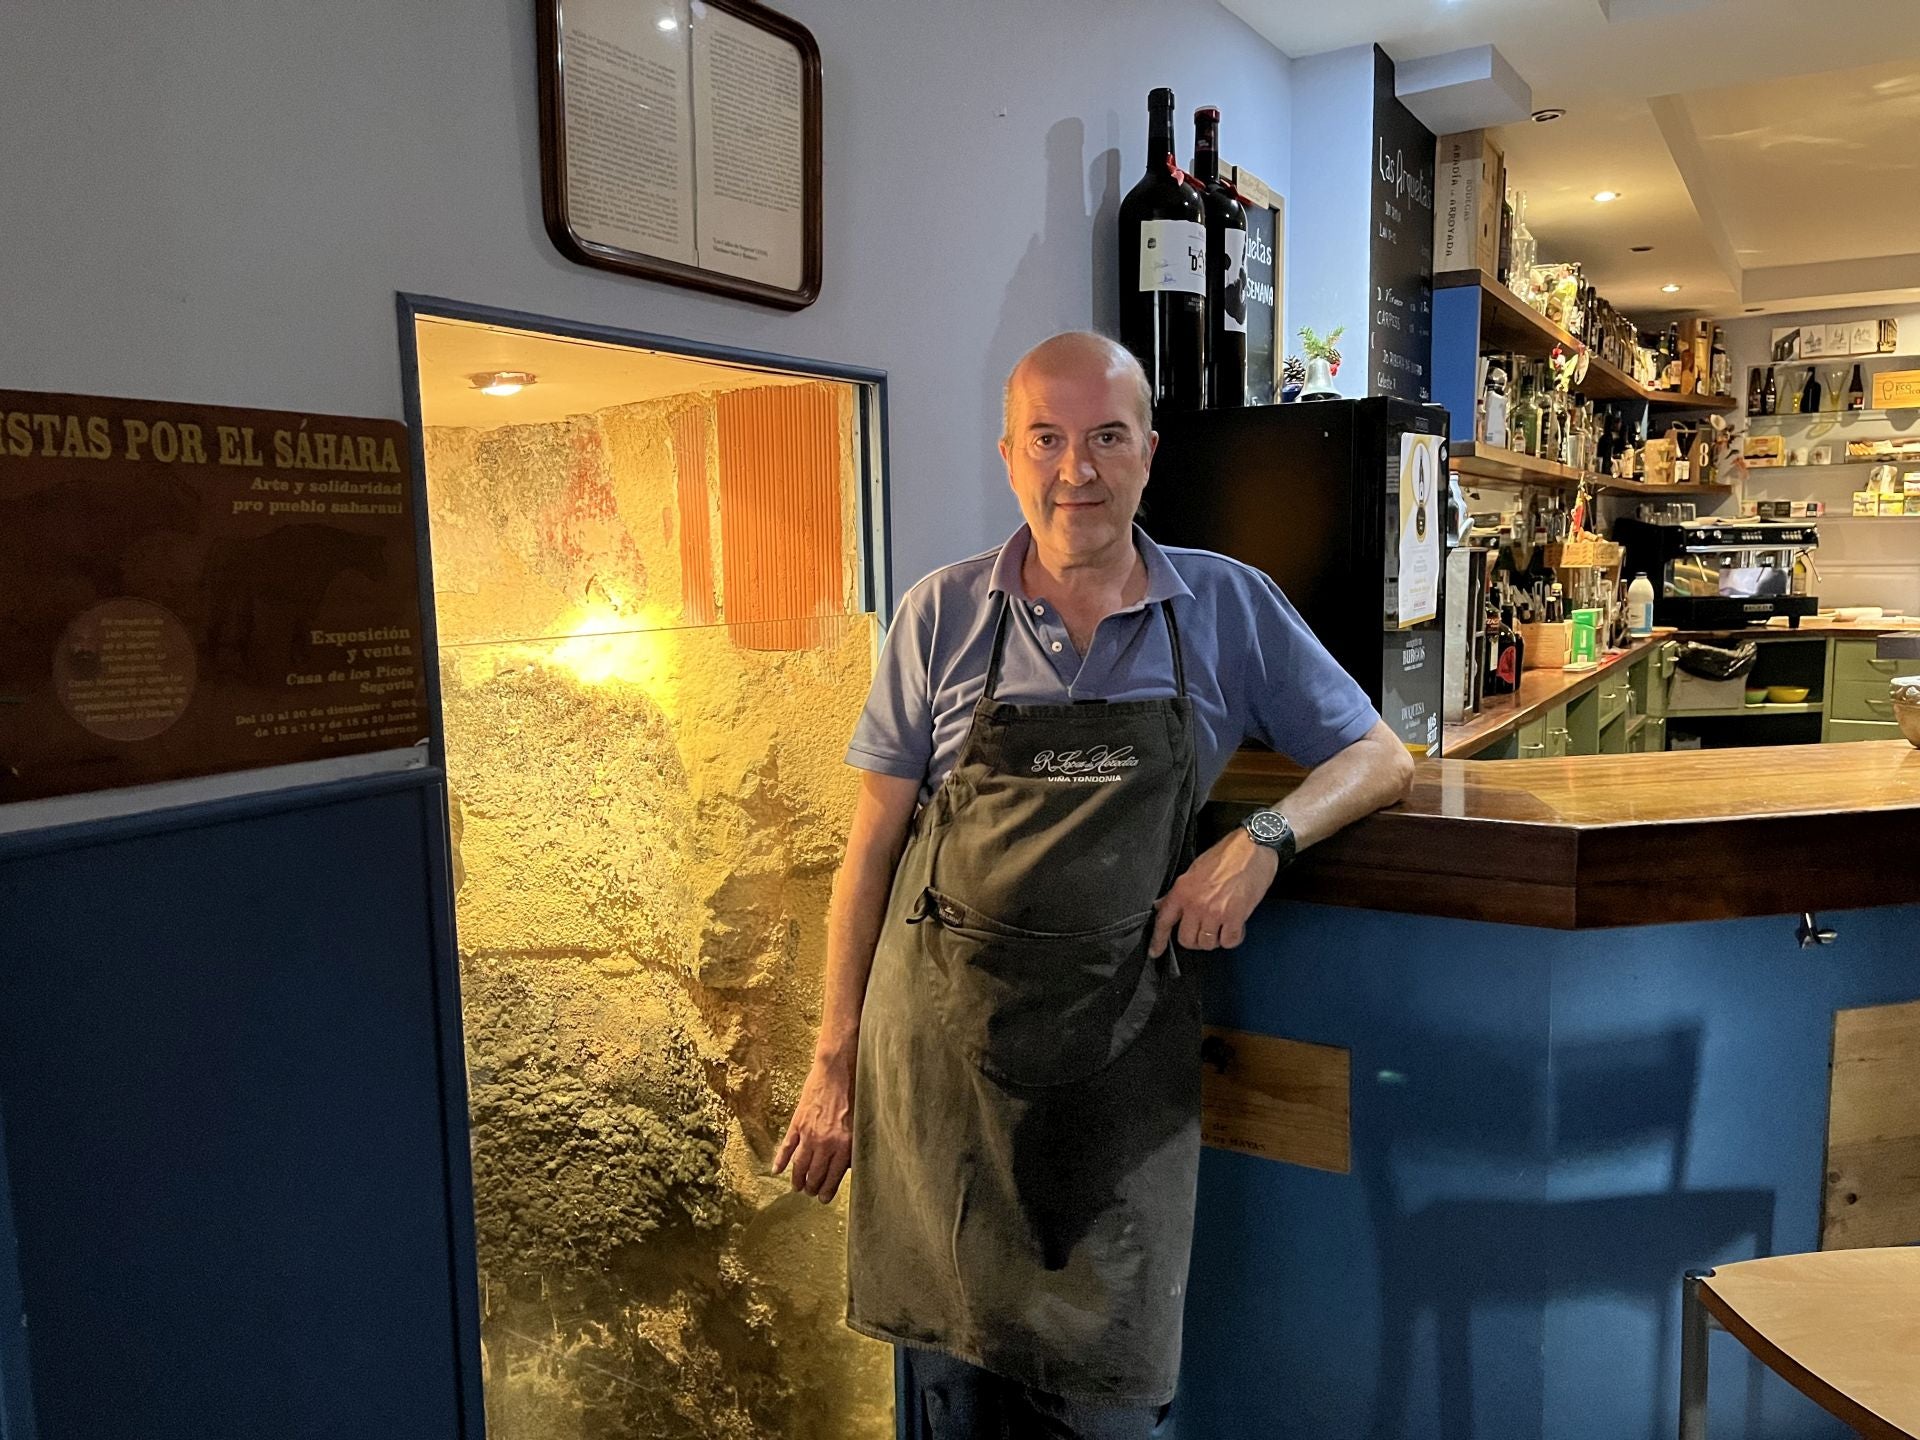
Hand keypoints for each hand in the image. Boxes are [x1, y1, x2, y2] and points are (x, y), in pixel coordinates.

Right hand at [772, 1051, 854, 1202]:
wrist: (838, 1071)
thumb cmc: (854, 1094)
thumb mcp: (860, 1123)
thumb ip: (853, 1146)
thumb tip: (847, 1165)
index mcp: (844, 1145)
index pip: (834, 1176)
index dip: (827, 1190)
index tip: (824, 1198)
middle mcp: (826, 1143)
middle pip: (815, 1173)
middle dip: (812, 1187)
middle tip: (810, 1193)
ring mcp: (809, 1134)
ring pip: (800, 1164)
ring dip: (798, 1178)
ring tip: (797, 1187)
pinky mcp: (798, 1123)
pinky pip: (787, 1147)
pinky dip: (781, 1160)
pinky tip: (777, 1170)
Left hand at [1148, 829, 1277, 956]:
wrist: (1252, 849)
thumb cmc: (1224, 856)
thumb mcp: (1194, 870)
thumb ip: (1178, 892)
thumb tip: (1163, 906)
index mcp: (1182, 891)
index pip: (1163, 921)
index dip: (1157, 941)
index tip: (1154, 953)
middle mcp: (1196, 904)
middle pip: (1187, 940)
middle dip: (1194, 939)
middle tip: (1203, 930)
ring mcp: (1216, 912)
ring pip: (1207, 944)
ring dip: (1213, 939)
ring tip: (1220, 926)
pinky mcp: (1236, 917)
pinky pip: (1229, 942)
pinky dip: (1231, 938)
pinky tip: (1234, 927)